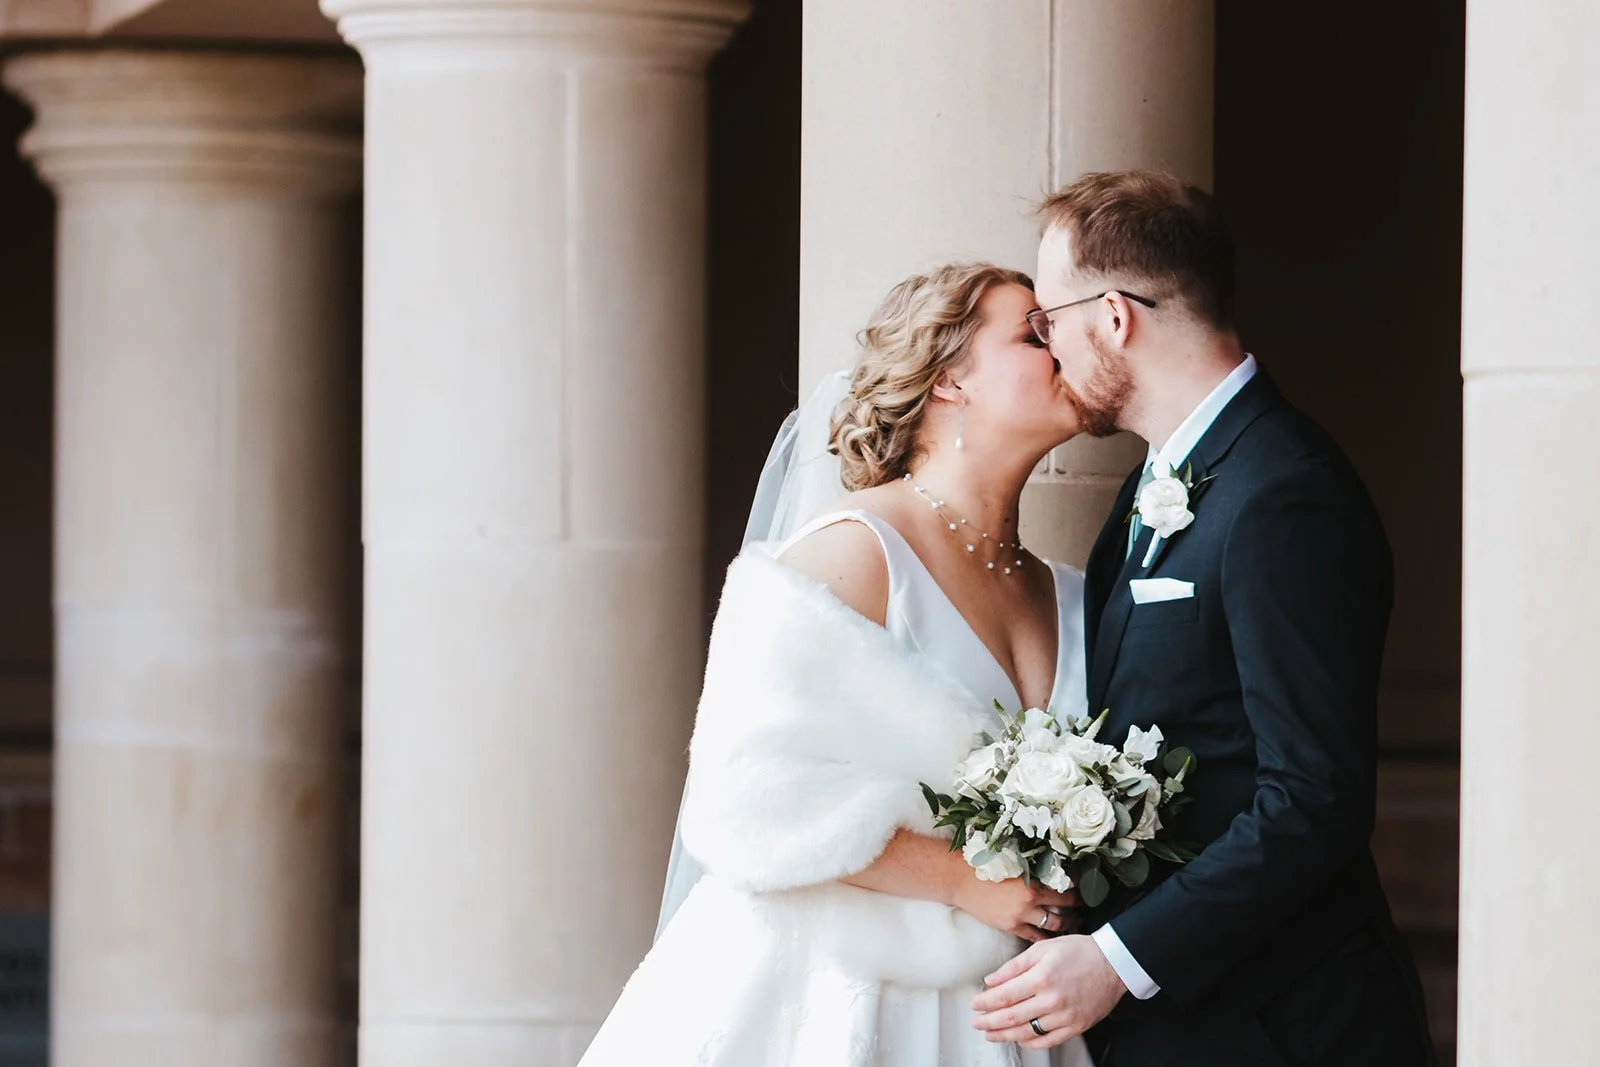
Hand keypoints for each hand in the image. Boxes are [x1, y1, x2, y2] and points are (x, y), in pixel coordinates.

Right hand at [951, 872, 1079, 941]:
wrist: (962, 880)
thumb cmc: (987, 867)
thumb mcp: (1015, 865)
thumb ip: (1035, 872)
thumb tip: (1056, 873)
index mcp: (1032, 885)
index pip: (1064, 894)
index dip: (1077, 896)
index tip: (1084, 896)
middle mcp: (1029, 903)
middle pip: (1061, 914)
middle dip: (1074, 915)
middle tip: (1081, 915)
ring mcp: (1019, 917)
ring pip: (1050, 927)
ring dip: (1063, 927)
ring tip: (1069, 926)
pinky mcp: (1010, 927)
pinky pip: (1033, 937)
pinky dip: (1044, 937)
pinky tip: (1050, 938)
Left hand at [970, 935, 1126, 1048]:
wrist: (1114, 963)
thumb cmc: (1079, 951)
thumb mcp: (1043, 949)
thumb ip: (1015, 966)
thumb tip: (991, 980)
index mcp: (1042, 977)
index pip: (1004, 995)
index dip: (985, 1002)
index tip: (974, 1004)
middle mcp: (1053, 1000)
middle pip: (1012, 1017)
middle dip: (989, 1022)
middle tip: (976, 1022)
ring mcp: (1065, 1016)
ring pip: (1027, 1032)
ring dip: (1004, 1034)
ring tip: (990, 1033)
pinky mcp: (1076, 1027)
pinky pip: (1048, 1040)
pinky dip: (1030, 1042)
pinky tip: (1018, 1038)